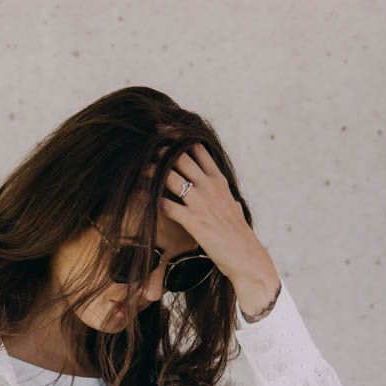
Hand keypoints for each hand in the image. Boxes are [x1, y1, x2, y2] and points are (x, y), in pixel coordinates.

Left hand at [157, 142, 279, 301]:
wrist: (245, 255)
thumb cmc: (238, 234)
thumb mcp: (234, 206)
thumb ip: (227, 197)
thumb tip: (230, 197)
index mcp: (218, 180)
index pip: (197, 148)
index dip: (179, 137)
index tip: (163, 130)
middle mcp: (209, 186)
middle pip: (180, 157)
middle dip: (162, 151)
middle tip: (146, 149)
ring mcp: (201, 202)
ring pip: (170, 176)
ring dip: (153, 171)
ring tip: (140, 169)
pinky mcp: (193, 220)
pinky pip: (166, 205)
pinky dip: (151, 199)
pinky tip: (141, 196)